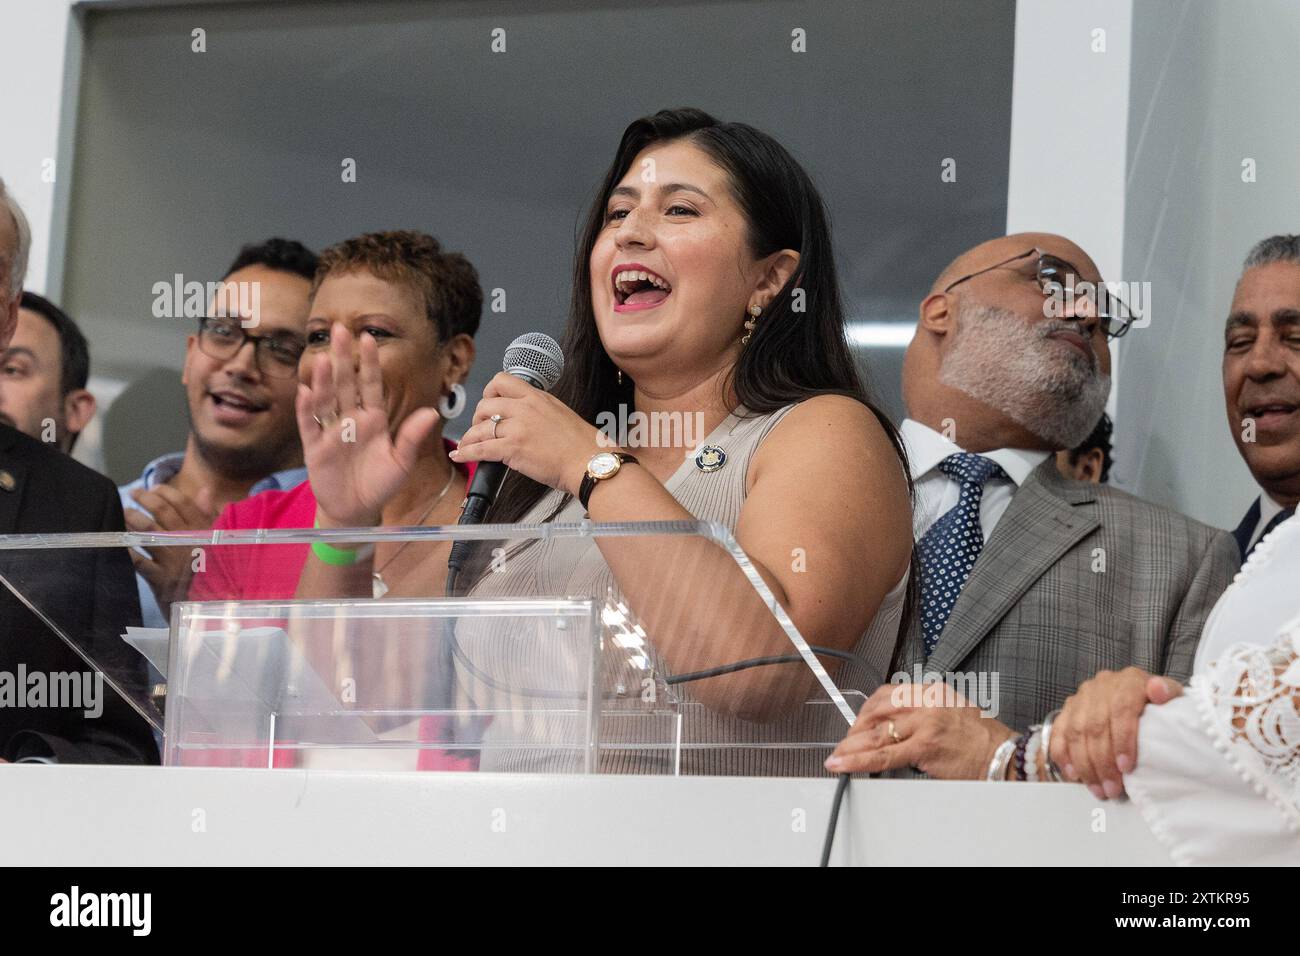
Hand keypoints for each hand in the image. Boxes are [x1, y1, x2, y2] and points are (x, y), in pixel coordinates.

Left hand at [126, 484, 216, 612]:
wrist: (214, 608)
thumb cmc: (216, 572)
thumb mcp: (220, 541)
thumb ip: (211, 515)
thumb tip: (204, 490)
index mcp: (204, 532)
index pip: (183, 504)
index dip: (166, 492)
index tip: (155, 487)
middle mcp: (188, 543)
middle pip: (162, 513)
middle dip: (145, 499)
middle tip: (134, 493)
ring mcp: (174, 561)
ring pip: (148, 533)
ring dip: (132, 519)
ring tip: (124, 512)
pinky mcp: (161, 580)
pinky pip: (139, 562)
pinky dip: (128, 551)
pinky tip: (120, 543)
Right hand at [297, 323, 440, 526]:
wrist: (358, 510)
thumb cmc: (381, 484)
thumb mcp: (402, 461)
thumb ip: (412, 436)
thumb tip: (431, 411)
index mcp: (373, 419)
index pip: (372, 384)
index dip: (370, 362)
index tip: (369, 337)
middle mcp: (351, 419)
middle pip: (346, 383)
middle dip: (344, 358)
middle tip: (339, 329)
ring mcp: (331, 431)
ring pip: (326, 399)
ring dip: (324, 379)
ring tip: (324, 357)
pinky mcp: (315, 447)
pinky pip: (309, 425)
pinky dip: (306, 409)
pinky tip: (305, 390)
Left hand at [451, 372, 605, 496]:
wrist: (589, 462)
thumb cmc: (582, 445)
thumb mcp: (561, 414)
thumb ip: (539, 410)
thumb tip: (524, 418)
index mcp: (537, 397)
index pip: (502, 381)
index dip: (489, 391)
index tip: (488, 403)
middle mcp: (525, 408)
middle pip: (486, 404)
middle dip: (478, 417)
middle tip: (480, 427)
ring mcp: (518, 428)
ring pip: (480, 427)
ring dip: (470, 437)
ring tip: (467, 445)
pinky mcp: (512, 448)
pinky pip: (480, 448)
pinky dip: (466, 452)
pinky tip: (461, 454)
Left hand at [824, 682, 1015, 778]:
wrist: (1004, 755)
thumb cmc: (982, 739)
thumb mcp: (954, 709)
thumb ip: (926, 711)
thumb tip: (898, 724)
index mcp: (932, 691)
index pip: (888, 693)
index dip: (867, 709)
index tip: (858, 722)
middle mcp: (926, 703)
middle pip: (877, 710)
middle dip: (857, 728)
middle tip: (846, 743)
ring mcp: (924, 724)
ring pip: (876, 733)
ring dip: (851, 746)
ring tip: (838, 757)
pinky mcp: (924, 747)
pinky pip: (884, 755)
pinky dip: (859, 760)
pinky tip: (845, 765)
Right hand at [1049, 666, 1180, 798]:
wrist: (1140, 695)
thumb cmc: (1159, 706)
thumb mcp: (1173, 697)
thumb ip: (1169, 692)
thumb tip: (1158, 691)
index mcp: (1128, 681)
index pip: (1121, 709)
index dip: (1122, 740)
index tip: (1127, 767)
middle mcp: (1102, 686)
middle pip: (1095, 726)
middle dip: (1102, 762)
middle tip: (1112, 789)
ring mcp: (1082, 697)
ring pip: (1075, 732)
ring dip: (1084, 765)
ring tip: (1098, 789)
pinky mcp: (1068, 709)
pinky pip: (1058, 733)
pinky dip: (1063, 755)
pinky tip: (1074, 774)